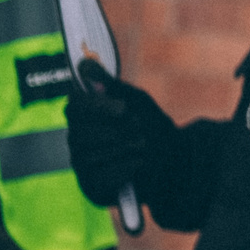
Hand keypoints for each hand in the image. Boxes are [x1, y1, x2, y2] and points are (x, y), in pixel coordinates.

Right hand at [66, 59, 172, 210]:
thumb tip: (84, 63)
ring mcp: (82, 164)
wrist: (176, 163)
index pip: (73, 106)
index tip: (123, 108)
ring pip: (88, 155)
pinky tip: (139, 164)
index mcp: (87, 114)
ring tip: (143, 145)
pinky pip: (98, 177)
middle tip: (139, 128)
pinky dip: (123, 168)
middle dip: (115, 131)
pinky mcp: (91, 186)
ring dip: (123, 148)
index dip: (96, 107)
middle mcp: (78, 138)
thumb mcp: (138, 102)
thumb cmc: (154, 128)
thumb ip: (112, 85)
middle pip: (78, 132)